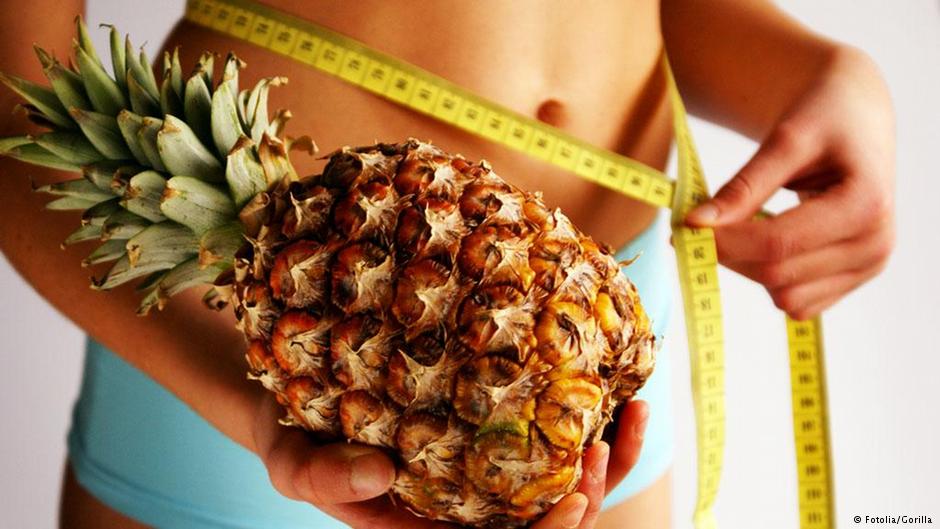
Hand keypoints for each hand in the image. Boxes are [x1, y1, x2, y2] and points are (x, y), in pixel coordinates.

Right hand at [252, 393, 648, 528]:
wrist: (301, 402)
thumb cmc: (295, 440)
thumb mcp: (292, 463)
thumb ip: (323, 478)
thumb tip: (380, 475)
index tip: (572, 499)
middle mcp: (465, 511)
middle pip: (542, 524)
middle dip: (585, 501)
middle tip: (600, 451)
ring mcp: (482, 474)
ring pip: (559, 487)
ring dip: (603, 466)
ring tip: (627, 415)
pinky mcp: (490, 435)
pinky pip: (550, 445)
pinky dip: (595, 432)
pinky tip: (625, 403)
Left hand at [685, 47, 894, 319]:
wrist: (856, 120)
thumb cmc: (825, 118)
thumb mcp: (785, 139)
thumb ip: (744, 186)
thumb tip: (696, 223)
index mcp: (866, 206)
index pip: (777, 244)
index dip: (724, 241)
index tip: (684, 226)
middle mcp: (875, 245)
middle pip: (776, 274)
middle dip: (728, 254)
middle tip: (695, 227)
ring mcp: (868, 268)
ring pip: (784, 296)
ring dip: (748, 267)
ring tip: (740, 225)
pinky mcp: (852, 281)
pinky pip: (797, 302)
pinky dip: (769, 278)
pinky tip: (765, 241)